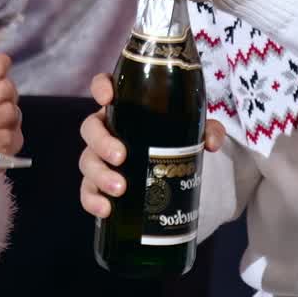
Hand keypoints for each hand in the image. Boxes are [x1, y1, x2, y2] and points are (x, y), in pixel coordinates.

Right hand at [79, 73, 226, 218]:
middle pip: (91, 129)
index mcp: (124, 107)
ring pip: (87, 161)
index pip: (104, 87)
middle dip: (102, 142)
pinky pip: (87, 191)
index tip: (107, 97)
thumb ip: (208, 129)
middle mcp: (107, 130)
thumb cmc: (176, 138)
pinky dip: (92, 200)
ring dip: (100, 175)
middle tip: (121, 156)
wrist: (173, 170)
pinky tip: (105, 209)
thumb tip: (210, 142)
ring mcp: (100, 158)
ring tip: (120, 189)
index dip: (101, 88)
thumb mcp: (195, 129)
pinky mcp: (100, 185)